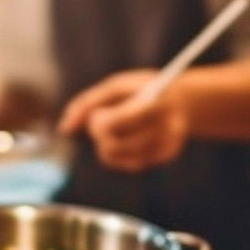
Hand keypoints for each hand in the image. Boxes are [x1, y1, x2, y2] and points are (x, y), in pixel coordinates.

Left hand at [57, 70, 188, 170]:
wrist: (185, 99)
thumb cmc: (143, 89)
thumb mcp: (117, 85)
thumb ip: (87, 103)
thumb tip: (64, 129)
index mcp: (154, 103)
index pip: (117, 123)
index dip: (99, 122)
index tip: (96, 114)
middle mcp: (165, 127)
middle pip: (114, 144)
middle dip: (99, 133)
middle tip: (101, 120)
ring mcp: (167, 145)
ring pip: (118, 158)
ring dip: (105, 144)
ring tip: (112, 128)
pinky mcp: (165, 156)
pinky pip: (128, 164)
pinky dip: (119, 152)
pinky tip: (126, 138)